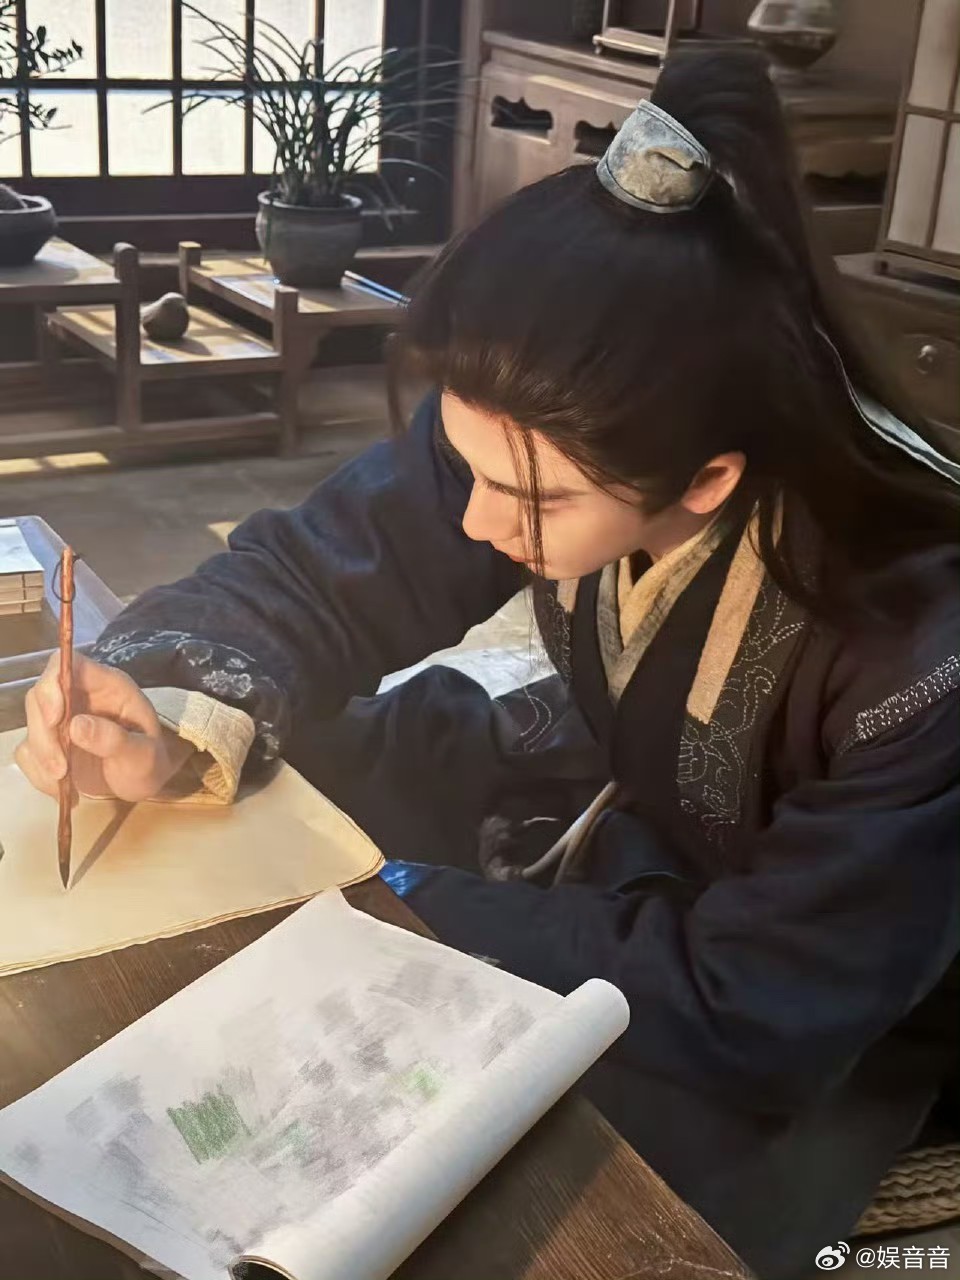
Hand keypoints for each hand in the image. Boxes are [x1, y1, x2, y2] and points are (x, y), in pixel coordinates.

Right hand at [15, 652, 193, 803]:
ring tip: (65, 782)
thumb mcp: (144, 754)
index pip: (69, 664)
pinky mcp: (50, 744)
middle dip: (43, 734)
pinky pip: (29, 753)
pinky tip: (63, 790)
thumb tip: (77, 726)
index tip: (55, 718)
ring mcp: (61, 720)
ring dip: (41, 757)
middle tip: (61, 768)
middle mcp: (78, 696)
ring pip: (31, 726)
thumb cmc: (150, 760)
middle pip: (39, 697)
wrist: (144, 781)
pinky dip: (39, 774)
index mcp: (106, 685)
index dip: (53, 684)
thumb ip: (116, 739)